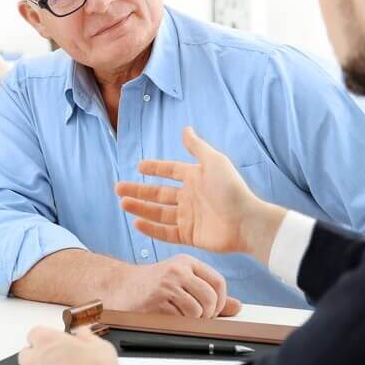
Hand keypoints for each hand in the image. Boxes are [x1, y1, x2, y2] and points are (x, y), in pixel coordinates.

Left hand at [18, 327, 119, 364]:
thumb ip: (87, 337)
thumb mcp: (100, 347)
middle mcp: (36, 360)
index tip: (56, 341)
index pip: (35, 333)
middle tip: (56, 360)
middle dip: (37, 355)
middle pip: (26, 354)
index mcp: (48, 341)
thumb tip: (83, 333)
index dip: (46, 337)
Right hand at [106, 254, 240, 317]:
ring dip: (193, 320)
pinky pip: (181, 317)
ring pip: (197, 309)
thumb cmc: (154, 285)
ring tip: (182, 315)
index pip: (218, 282)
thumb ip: (210, 293)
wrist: (121, 286)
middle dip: (209, 314)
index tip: (214, 309)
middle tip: (199, 317)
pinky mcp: (157, 298)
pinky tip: (169, 315)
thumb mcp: (184, 281)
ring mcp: (167, 283)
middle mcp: (178, 269)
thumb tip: (236, 306)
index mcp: (187, 262)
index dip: (221, 301)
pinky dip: (179, 322)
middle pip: (210, 297)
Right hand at [115, 126, 287, 263]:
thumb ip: (197, 147)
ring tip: (123, 203)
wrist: (246, 222)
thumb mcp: (214, 162)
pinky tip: (137, 223)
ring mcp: (188, 217)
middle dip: (138, 190)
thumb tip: (185, 128)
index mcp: (195, 178)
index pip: (170, 171)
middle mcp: (189, 197)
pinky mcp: (189, 235)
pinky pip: (166, 232)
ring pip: (158, 212)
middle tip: (118, 187)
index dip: (155, 168)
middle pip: (158, 193)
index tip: (139, 166)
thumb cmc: (231, 189)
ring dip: (140, 207)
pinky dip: (151, 229)